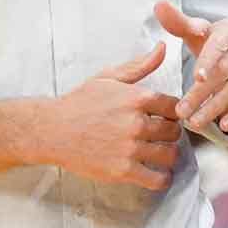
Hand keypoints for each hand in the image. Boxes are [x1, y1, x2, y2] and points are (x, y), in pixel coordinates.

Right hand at [45, 43, 182, 190]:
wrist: (52, 130)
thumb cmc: (79, 103)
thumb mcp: (109, 78)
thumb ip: (139, 65)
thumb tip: (162, 47)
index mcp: (136, 98)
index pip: (175, 106)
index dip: (172, 112)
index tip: (165, 116)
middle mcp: (136, 123)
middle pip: (174, 131)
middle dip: (170, 133)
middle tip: (160, 135)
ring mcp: (130, 148)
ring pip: (170, 154)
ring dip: (168, 154)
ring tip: (159, 153)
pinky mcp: (123, 171)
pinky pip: (157, 179)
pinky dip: (161, 178)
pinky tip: (156, 173)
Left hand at [158, 1, 227, 133]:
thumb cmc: (222, 44)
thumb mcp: (203, 32)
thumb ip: (180, 23)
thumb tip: (159, 4)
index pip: (219, 45)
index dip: (208, 61)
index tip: (195, 77)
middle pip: (225, 71)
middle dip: (202, 93)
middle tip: (182, 111)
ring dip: (216, 107)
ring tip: (196, 122)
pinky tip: (224, 125)